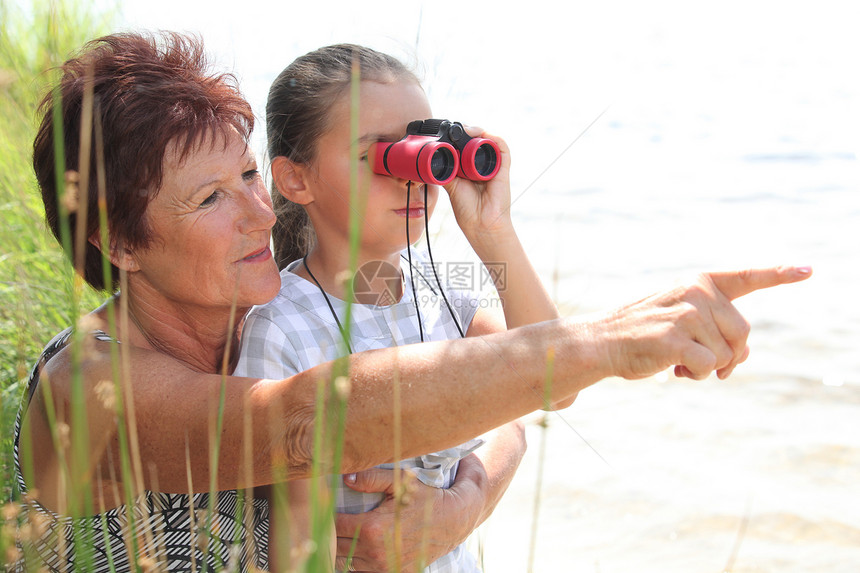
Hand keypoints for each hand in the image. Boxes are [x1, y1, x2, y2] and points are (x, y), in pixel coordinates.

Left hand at [334, 468, 477, 571]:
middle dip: (331, 533)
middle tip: (329, 519)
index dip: (327, 515)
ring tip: (342, 534)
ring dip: (341, 549)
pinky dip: (356, 562)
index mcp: (373, 528)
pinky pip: (361, 572)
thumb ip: (371, 478)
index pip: (335, 525)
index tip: (324, 506)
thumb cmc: (424, 498)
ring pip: (346, 562)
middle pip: (336, 546)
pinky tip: (357, 548)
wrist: (452, 521)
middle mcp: (376, 552)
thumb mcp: (399, 482)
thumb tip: (346, 477)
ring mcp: (383, 567)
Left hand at [444, 127, 514, 242]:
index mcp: (469, 168)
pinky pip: (502, 147)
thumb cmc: (467, 209)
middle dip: (465, 131)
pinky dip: (493, 137)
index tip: (444, 131)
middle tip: (453, 129)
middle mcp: (481, 164)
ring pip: (487, 140)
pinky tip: (482, 134)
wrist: (481, 224)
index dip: (456, 137)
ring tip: (466, 130)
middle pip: (475, 140)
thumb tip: (432, 158)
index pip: (464, 146)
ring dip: (477, 131)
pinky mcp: (503, 168)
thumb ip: (444, 171)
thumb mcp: (451, 186)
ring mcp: (493, 165)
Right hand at [597, 266, 811, 380]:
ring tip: (677, 360)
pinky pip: (708, 366)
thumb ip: (716, 327)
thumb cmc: (644, 333)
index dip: (779, 275)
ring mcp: (686, 313)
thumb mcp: (682, 318)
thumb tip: (741, 356)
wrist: (601, 341)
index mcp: (699, 282)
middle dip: (728, 355)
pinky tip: (673, 368)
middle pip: (743, 333)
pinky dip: (695, 374)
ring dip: (707, 367)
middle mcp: (696, 291)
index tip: (808, 270)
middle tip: (700, 360)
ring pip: (727, 354)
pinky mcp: (676, 338)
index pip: (746, 277)